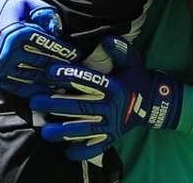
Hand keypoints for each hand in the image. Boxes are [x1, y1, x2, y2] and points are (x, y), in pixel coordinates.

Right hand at [0, 0, 80, 97]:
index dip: (63, 50)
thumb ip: (44, 12)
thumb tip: (57, 30)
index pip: (46, 44)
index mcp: (16, 31)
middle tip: (76, 72)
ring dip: (51, 82)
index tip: (75, 54)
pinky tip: (48, 91)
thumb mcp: (24, 2)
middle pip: (42, 63)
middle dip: (61, 68)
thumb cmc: (2, 8)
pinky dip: (35, 90)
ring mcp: (0, 66)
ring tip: (66, 83)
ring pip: (32, 78)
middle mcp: (7, 51)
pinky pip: (19, 87)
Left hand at [29, 36, 182, 160]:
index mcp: (115, 87)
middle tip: (35, 101)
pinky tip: (66, 153)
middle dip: (56, 105)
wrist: (156, 103)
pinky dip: (82, 152)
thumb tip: (106, 39)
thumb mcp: (133, 61)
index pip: (88, 81)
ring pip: (84, 129)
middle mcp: (112, 107)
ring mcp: (112, 125)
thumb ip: (120, 49)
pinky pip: (96, 148)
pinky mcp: (112, 137)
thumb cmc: (138, 79)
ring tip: (44, 131)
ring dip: (63, 131)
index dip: (69, 75)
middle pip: (81, 107)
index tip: (50, 72)